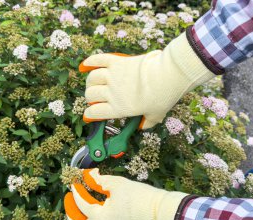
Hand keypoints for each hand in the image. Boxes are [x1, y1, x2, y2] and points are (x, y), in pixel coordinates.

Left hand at [64, 168, 187, 219]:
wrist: (157, 212)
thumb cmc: (138, 196)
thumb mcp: (116, 184)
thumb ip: (99, 180)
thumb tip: (90, 175)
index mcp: (98, 217)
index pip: (81, 203)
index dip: (76, 191)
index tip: (75, 183)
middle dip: (71, 211)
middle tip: (70, 200)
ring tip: (78, 217)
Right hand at [81, 32, 214, 128]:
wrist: (168, 75)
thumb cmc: (162, 97)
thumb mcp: (156, 115)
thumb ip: (147, 122)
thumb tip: (142, 126)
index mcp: (118, 108)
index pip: (95, 113)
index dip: (89, 115)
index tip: (89, 115)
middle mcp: (112, 93)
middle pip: (90, 95)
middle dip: (90, 98)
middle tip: (96, 98)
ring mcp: (113, 76)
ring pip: (92, 78)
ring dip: (90, 82)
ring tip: (93, 83)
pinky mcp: (117, 62)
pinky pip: (98, 60)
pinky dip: (90, 62)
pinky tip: (85, 65)